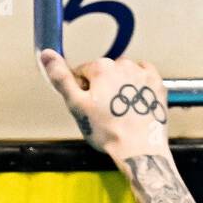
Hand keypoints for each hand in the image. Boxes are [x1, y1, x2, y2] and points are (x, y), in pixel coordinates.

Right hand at [39, 49, 170, 160]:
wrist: (139, 149)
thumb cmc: (107, 131)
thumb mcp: (77, 106)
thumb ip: (61, 78)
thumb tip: (45, 53)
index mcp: (101, 67)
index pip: (83, 72)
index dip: (82, 90)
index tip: (88, 107)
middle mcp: (123, 64)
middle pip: (104, 72)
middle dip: (102, 88)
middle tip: (105, 112)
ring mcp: (142, 73)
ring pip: (124, 73)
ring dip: (120, 86)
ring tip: (121, 110)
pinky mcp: (157, 84)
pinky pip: (144, 75)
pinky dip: (138, 85)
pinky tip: (134, 102)